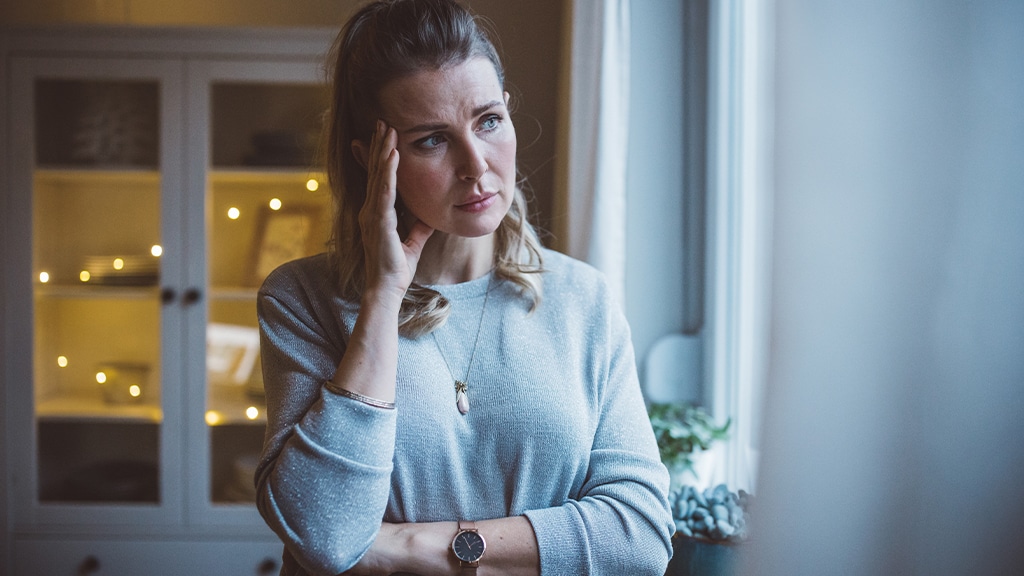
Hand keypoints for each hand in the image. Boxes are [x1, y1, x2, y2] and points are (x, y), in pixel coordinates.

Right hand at [358, 121, 433, 303]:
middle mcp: (370, 210)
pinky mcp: (378, 221)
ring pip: (377, 176)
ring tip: (387, 128)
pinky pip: (383, 191)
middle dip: (379, 145)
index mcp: (377, 213)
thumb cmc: (396, 269)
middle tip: (382, 121)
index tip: (386, 136)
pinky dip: (388, 171)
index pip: (379, 179)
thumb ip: (418, 227)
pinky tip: (391, 154)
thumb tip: (430, 216)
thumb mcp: (413, 242)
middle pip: (375, 171)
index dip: (380, 156)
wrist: (387, 288)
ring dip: (382, 151)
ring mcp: (372, 215)